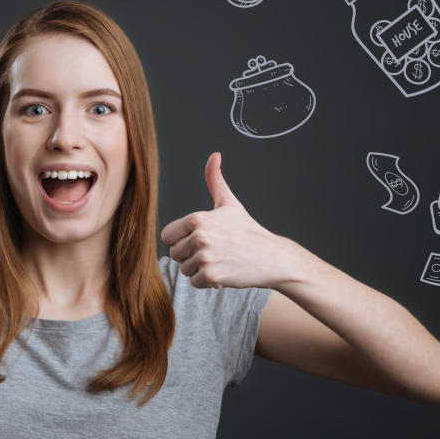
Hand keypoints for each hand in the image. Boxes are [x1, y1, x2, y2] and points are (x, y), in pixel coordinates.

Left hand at [160, 152, 291, 289]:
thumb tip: (214, 156)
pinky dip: (207, 281)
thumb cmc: (248, 231)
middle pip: (175, 254)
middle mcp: (199, 237)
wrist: (272, 257)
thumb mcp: (229, 204)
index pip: (167, 236)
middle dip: (190, 256)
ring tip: (221, 260)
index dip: (182, 239)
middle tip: (214, 251)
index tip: (201, 238)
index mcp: (197, 218)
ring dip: (199, 269)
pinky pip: (194, 282)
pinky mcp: (211, 275)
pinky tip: (224, 271)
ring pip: (184, 269)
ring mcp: (205, 257)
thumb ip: (215, 180)